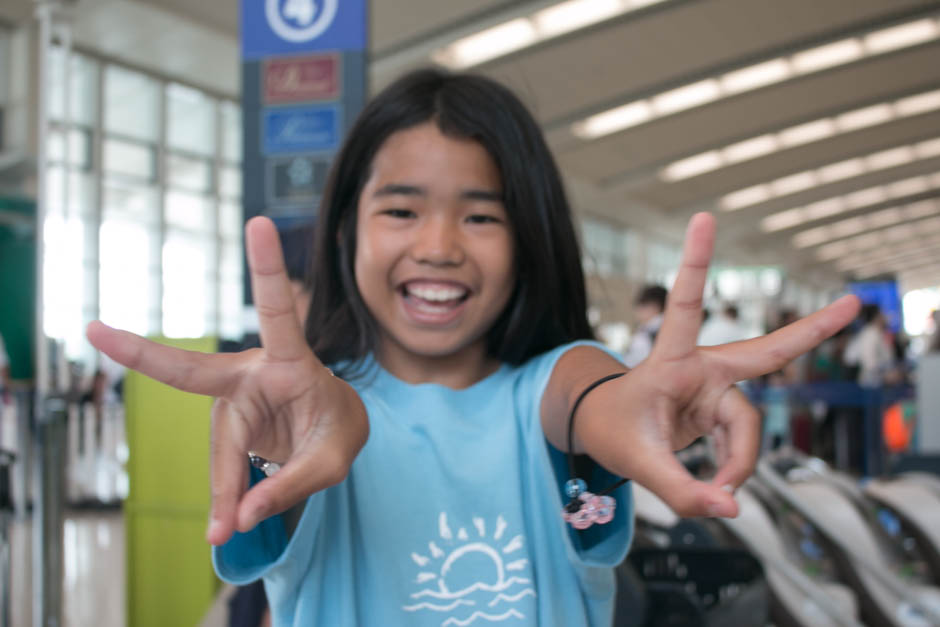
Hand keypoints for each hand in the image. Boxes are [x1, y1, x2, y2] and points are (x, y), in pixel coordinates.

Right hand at [86, 217, 368, 544]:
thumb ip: (292, 484)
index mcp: (293, 359)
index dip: (265, 269)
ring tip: (225, 530)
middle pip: (194, 374)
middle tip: (94, 330)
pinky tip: (223, 522)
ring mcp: (233, 397)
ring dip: (223, 488)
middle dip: (144, 354)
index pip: (277, 310)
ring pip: (219, 447)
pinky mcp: (224, 420)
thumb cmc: (337, 430)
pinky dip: (222, 494)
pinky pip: (219, 462)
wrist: (332, 431)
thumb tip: (241, 516)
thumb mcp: (333, 459)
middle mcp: (254, 371)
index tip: (257, 224)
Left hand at [579, 213, 858, 517]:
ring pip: (747, 430)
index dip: (696, 263)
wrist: (604, 430)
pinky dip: (733, 469)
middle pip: (763, 356)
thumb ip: (680, 490)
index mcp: (673, 360)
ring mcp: (714, 390)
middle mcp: (701, 369)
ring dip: (736, 465)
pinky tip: (719, 485)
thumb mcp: (636, 462)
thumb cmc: (612, 429)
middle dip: (810, 331)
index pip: (687, 305)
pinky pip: (741, 445)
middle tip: (854, 302)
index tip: (705, 218)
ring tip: (715, 493)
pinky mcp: (720, 411)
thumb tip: (732, 509)